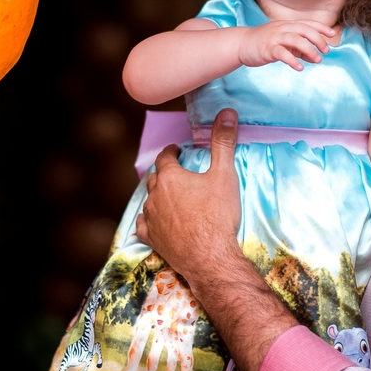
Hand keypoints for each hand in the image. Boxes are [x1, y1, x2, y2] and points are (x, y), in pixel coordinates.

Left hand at [136, 107, 241, 276]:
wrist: (209, 257)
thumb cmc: (217, 215)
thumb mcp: (224, 175)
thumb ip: (223, 142)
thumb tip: (227, 113)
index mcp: (170, 177)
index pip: (165, 158)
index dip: (170, 152)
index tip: (176, 151)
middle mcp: (155, 195)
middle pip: (155, 178)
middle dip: (163, 172)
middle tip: (175, 172)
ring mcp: (151, 218)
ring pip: (148, 200)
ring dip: (157, 195)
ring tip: (167, 195)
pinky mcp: (152, 238)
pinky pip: (143, 225)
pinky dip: (148, 220)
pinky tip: (152, 221)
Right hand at [237, 20, 336, 70]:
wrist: (241, 44)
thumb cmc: (264, 43)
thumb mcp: (283, 43)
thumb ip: (299, 49)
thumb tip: (315, 57)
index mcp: (287, 25)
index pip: (308, 23)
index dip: (321, 27)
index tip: (333, 34)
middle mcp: (282, 28)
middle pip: (304, 30)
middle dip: (318, 39)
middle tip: (326, 51)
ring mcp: (274, 38)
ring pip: (295, 40)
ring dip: (309, 50)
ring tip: (317, 60)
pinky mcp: (267, 49)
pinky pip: (282, 53)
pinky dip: (293, 60)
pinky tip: (299, 68)